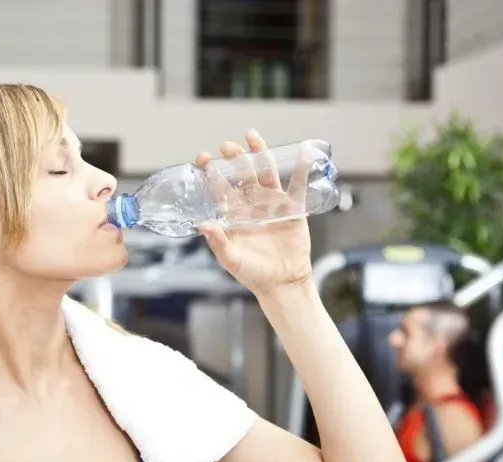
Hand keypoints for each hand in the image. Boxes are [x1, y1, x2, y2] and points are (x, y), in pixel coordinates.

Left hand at [194, 129, 312, 297]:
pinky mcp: (293, 208)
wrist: (282, 283)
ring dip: (259, 154)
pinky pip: (297, 185)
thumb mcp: (231, 260)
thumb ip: (218, 243)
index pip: (220, 189)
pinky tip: (299, 152)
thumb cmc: (253, 274)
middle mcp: (251, 205)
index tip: (203, 158)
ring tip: (251, 137)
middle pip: (242, 175)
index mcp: (233, 215)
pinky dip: (299, 169)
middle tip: (227, 147)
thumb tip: (203, 224)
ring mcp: (272, 204)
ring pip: (266, 173)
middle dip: (234, 159)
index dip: (212, 173)